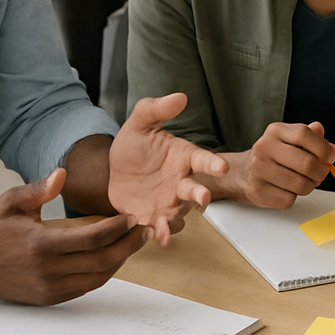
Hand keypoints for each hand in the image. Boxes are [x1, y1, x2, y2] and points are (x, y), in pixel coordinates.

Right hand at [0, 169, 144, 304]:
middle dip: (129, 245)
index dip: (119, 228)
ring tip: (134, 241)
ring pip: (98, 277)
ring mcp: (48, 288)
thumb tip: (62, 173)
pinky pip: (85, 287)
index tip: (133, 216)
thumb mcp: (12, 201)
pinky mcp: (47, 298)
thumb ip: (40, 188)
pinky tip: (112, 256)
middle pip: (103, 261)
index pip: (94, 239)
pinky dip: (103, 273)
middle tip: (146, 230)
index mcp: (42, 245)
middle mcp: (48, 271)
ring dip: (120, 260)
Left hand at [107, 93, 228, 246]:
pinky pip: (159, 229)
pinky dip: (159, 235)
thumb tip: (180, 96)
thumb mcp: (140, 123)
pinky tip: (156, 238)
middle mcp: (180, 182)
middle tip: (203, 198)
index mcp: (183, 157)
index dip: (213, 164)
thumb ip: (158, 109)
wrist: (113, 171)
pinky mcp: (152, 218)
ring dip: (176, 222)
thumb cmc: (134, 145)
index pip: (203, 159)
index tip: (221, 167)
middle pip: (196, 191)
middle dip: (201, 195)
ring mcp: (168, 203)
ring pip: (179, 215)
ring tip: (166, 227)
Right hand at [227, 121, 334, 208]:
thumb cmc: (274, 155)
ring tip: (305, 182)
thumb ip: (313, 140)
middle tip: (321, 174)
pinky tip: (287, 190)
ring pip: (300, 184)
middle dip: (321, 172)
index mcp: (275, 131)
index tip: (331, 157)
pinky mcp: (257, 191)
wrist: (242, 172)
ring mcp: (258, 170)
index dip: (323, 148)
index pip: (304, 134)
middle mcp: (264, 147)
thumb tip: (334, 150)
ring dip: (310, 186)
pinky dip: (294, 197)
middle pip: (306, 163)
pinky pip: (289, 199)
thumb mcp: (291, 140)